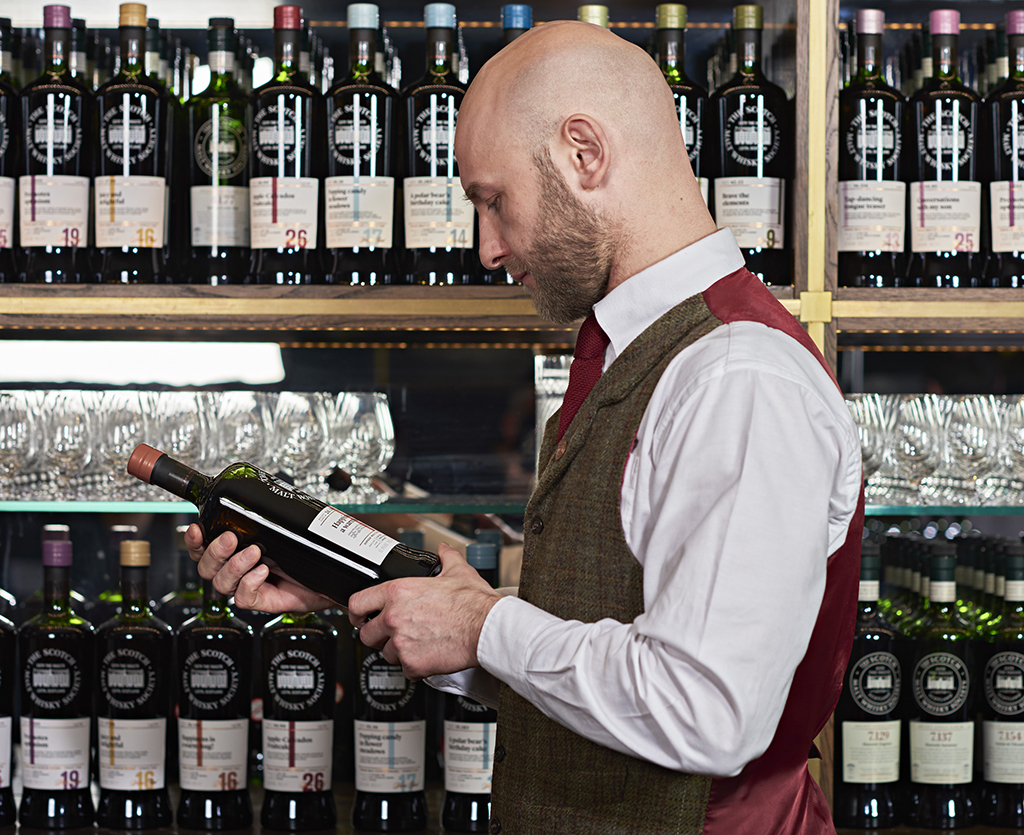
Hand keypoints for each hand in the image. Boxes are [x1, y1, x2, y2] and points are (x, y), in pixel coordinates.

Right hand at [185, 523, 332, 612]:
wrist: (335, 571)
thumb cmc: (310, 548)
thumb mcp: (286, 526)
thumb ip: (268, 514)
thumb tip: (258, 494)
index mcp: (238, 548)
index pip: (204, 547)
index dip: (195, 540)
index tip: (197, 528)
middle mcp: (240, 568)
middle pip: (206, 567)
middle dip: (215, 551)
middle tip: (231, 538)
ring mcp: (250, 585)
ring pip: (221, 584)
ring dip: (234, 566)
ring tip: (256, 553)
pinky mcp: (264, 601)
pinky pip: (243, 598)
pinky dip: (249, 584)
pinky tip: (263, 572)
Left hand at [348, 543, 502, 679]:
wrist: (487, 629)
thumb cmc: (474, 603)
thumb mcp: (457, 571)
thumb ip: (445, 557)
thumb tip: (443, 550)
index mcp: (398, 592)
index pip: (357, 603)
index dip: (356, 612)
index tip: (360, 616)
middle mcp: (395, 618)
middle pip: (366, 634)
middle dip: (377, 635)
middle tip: (391, 634)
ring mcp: (402, 643)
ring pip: (384, 654)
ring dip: (396, 651)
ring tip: (415, 644)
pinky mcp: (413, 664)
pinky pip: (404, 670)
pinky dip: (414, 666)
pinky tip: (427, 655)